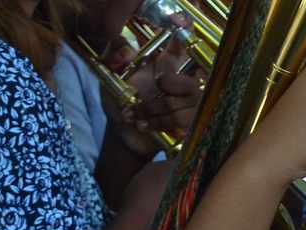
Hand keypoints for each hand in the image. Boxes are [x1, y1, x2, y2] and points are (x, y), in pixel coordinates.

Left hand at [106, 37, 202, 156]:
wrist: (126, 133)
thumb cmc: (122, 102)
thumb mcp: (112, 76)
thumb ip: (115, 56)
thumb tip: (128, 51)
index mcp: (169, 62)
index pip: (184, 40)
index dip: (185, 28)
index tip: (178, 20)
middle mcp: (186, 79)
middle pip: (181, 81)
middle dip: (161, 90)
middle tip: (144, 96)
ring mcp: (193, 102)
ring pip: (176, 103)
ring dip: (151, 110)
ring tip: (137, 114)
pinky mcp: (193, 122)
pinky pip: (179, 120)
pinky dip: (155, 122)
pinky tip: (143, 124)